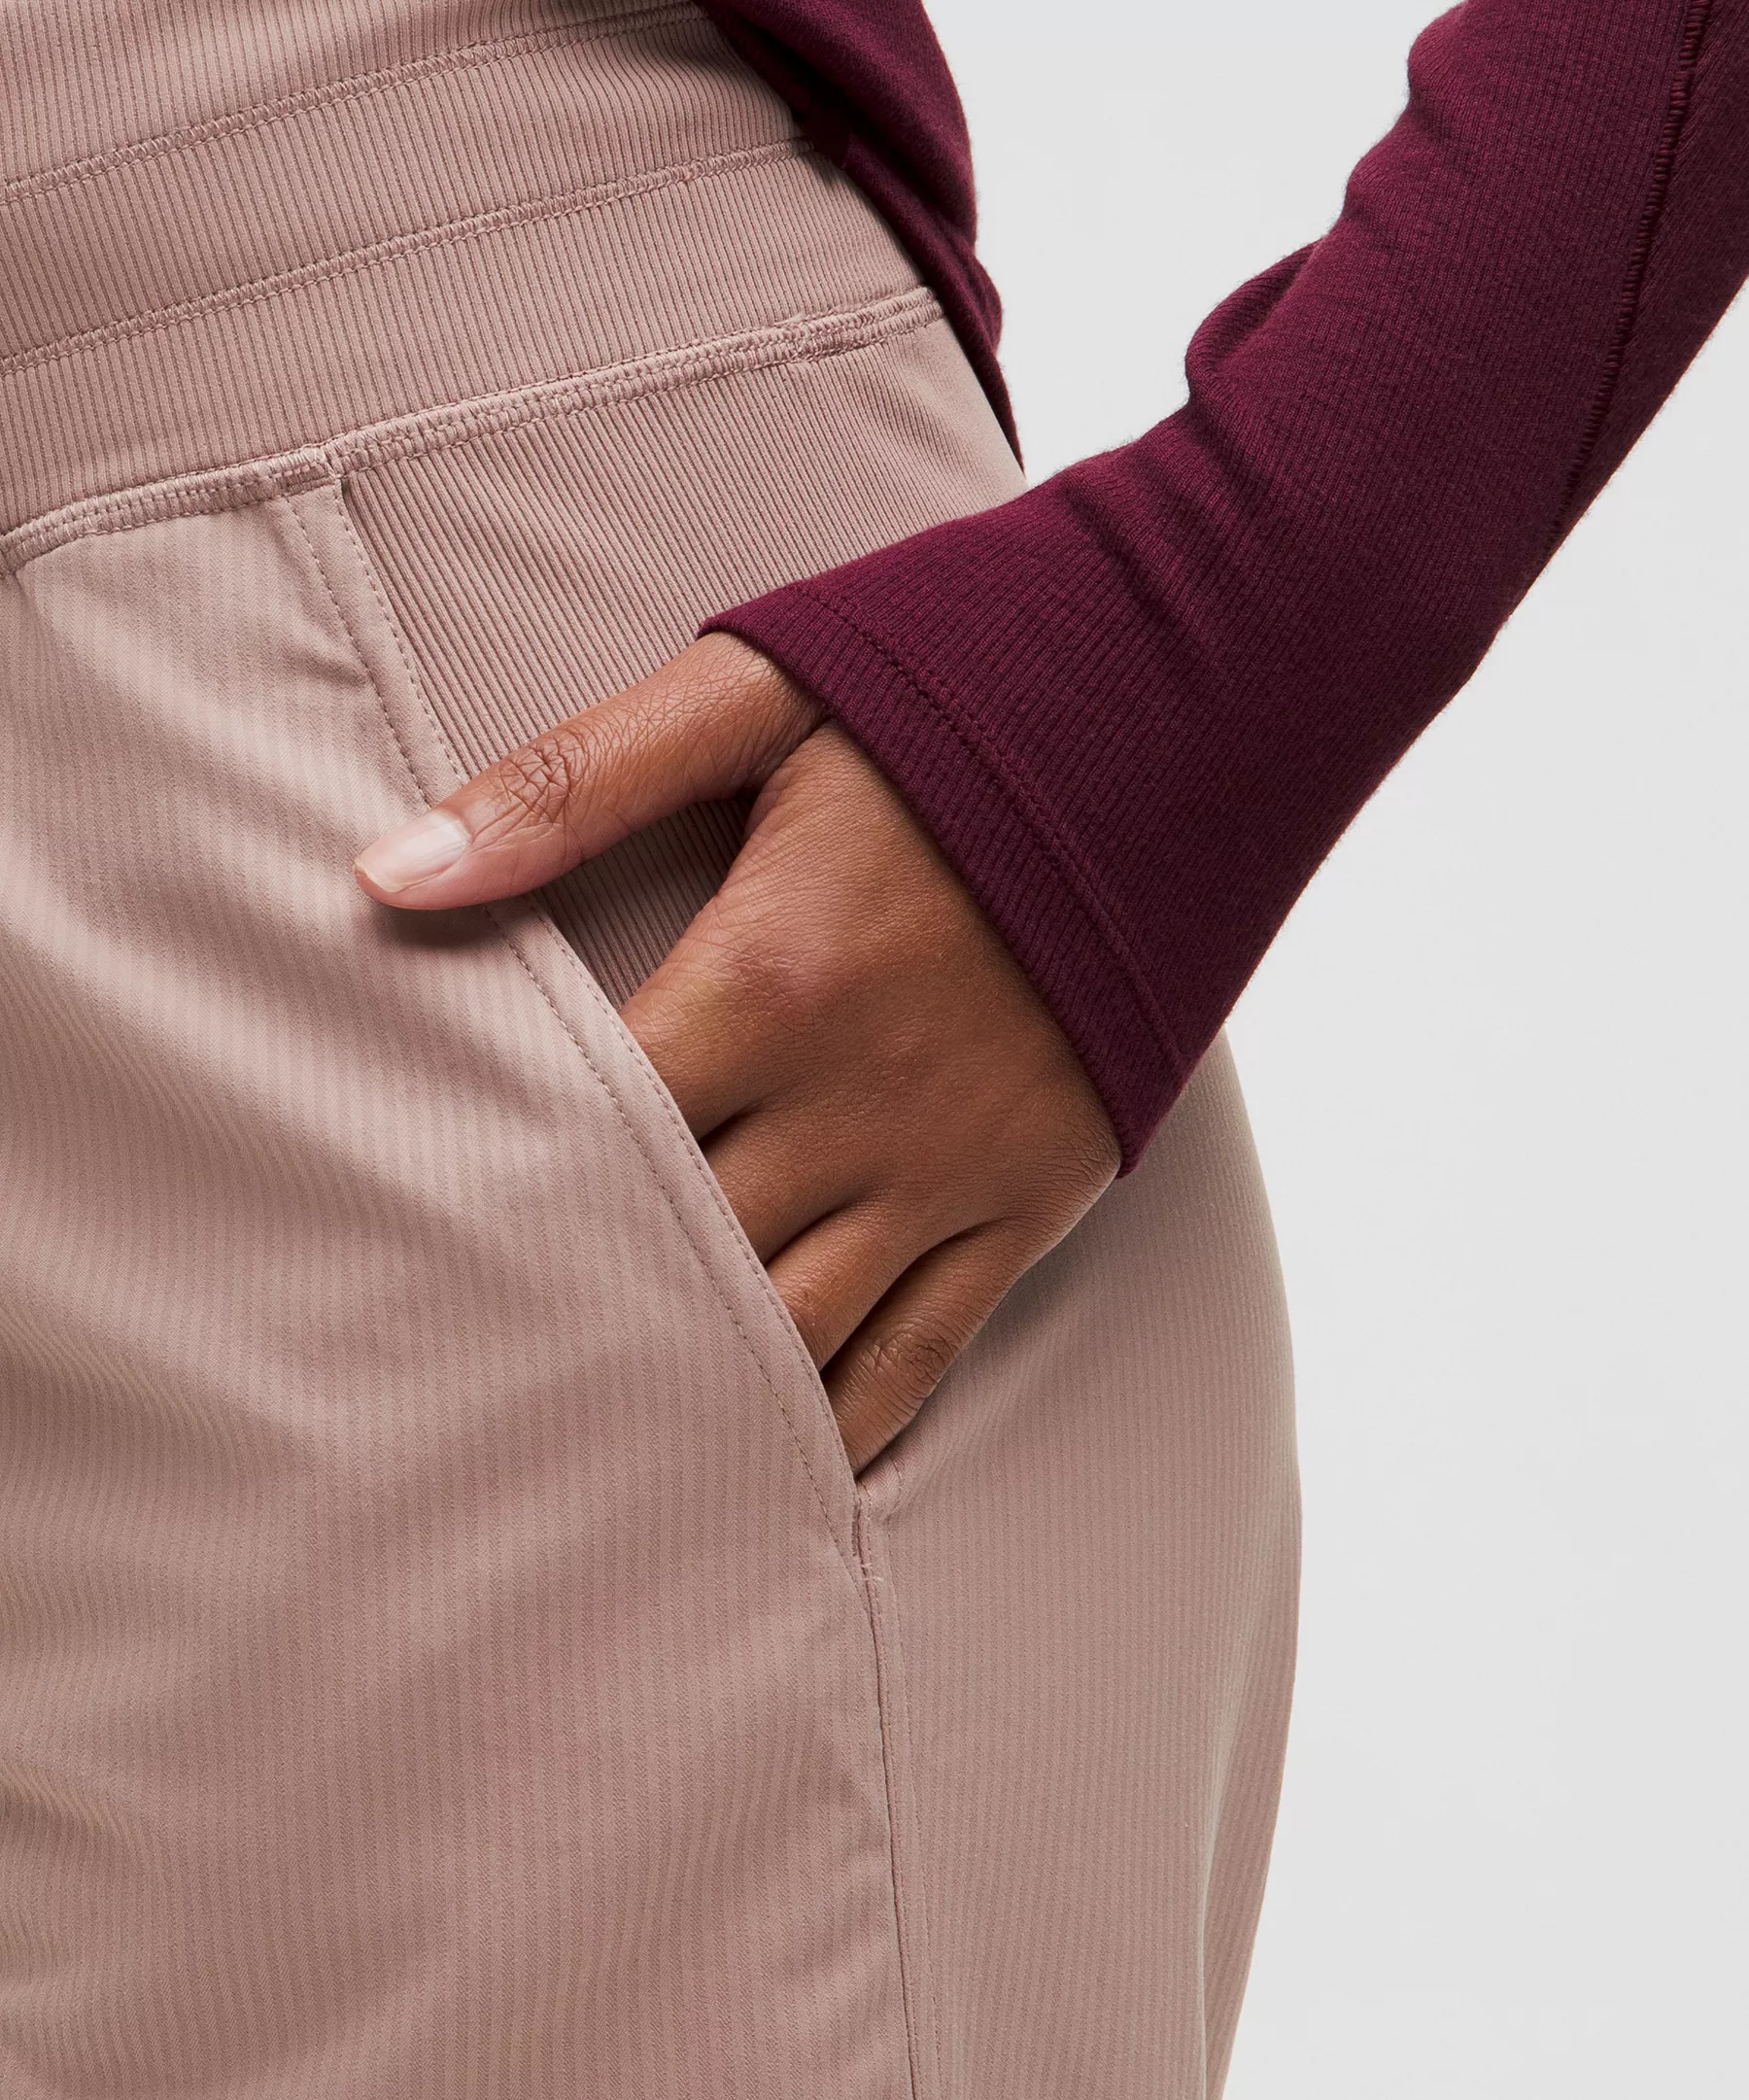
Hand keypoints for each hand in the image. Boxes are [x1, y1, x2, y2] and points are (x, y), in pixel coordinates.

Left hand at [353, 634, 1118, 1469]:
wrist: (1187, 718)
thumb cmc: (960, 701)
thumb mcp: (758, 700)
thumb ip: (569, 786)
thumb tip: (388, 873)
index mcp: (768, 977)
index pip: (592, 1131)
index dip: (497, 1198)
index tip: (421, 1256)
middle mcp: (855, 1100)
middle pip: (681, 1250)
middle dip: (582, 1313)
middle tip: (481, 1389)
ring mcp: (949, 1165)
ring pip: (795, 1328)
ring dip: (698, 1390)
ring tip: (598, 1461)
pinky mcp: (1032, 1195)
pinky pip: (927, 1345)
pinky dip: (852, 1418)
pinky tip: (785, 1468)